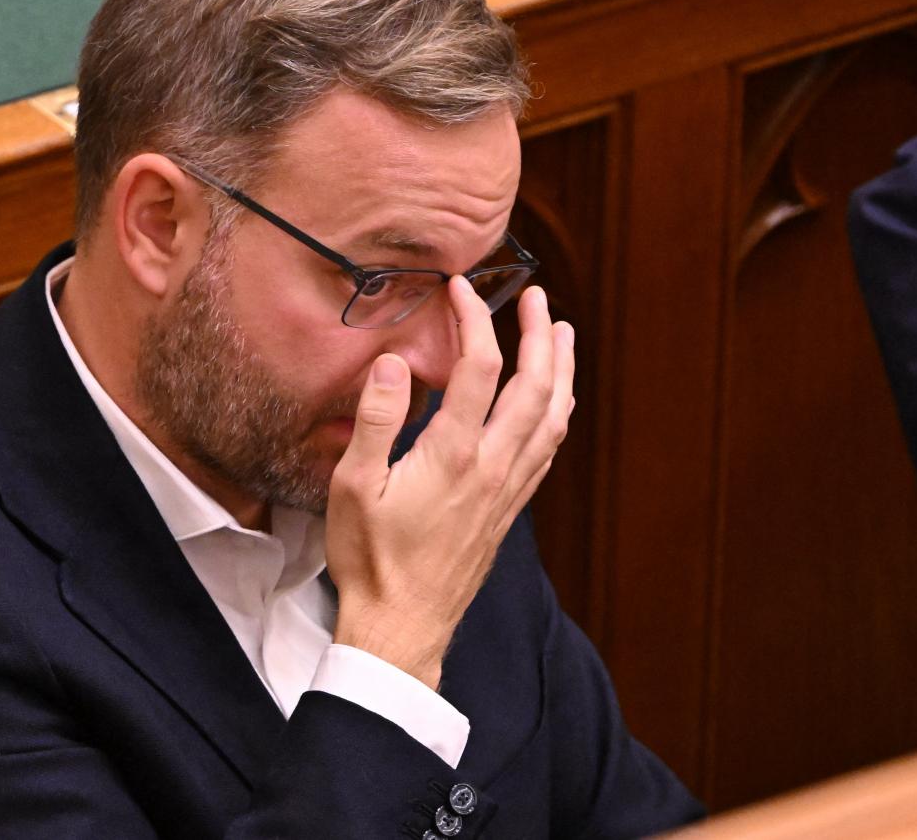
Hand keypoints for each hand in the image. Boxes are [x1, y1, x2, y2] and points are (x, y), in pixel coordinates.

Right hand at [325, 278, 574, 689]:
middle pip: (534, 386)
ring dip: (561, 371)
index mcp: (454, 455)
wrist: (403, 626)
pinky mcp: (509, 510)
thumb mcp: (354, 486)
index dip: (474, 320)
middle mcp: (493, 468)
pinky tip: (553, 403)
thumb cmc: (371, 560)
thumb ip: (376, 420)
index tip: (460, 290)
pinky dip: (557, 414)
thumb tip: (392, 362)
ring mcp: (507, 490)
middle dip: (540, 335)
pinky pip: (548, 450)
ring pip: (552, 418)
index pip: (480, 368)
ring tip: (562, 336)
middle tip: (537, 298)